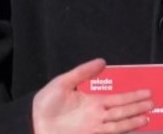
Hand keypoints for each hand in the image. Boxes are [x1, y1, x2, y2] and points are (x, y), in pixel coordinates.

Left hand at [32, 58, 153, 133]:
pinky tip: (138, 122)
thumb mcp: (62, 82)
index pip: (115, 96)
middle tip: (152, 98)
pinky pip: (114, 129)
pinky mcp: (94, 133)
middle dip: (137, 103)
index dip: (130, 94)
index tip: (144, 89)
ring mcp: (96, 124)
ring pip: (121, 118)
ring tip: (149, 111)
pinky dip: (127, 126)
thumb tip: (101, 61)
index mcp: (91, 100)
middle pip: (122, 107)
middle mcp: (97, 113)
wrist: (36, 122)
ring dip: (135, 115)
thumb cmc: (46, 103)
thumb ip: (82, 73)